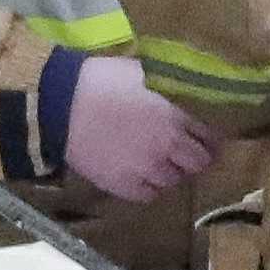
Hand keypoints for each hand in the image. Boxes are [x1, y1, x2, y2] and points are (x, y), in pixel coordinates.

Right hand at [59, 56, 220, 200]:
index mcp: (177, 114)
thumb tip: (185, 91)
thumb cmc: (99, 80)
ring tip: (157, 162)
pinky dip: (149, 187)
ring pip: (176, 181)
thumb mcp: (143, 74)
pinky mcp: (125, 185)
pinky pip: (149, 195)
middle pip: (200, 162)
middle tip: (183, 152)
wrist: (57, 102)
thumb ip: (169, 88)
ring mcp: (148, 168)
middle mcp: (170, 144)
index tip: (203, 136)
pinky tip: (139, 175)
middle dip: (194, 157)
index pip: (212, 135)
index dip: (208, 137)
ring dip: (171, 172)